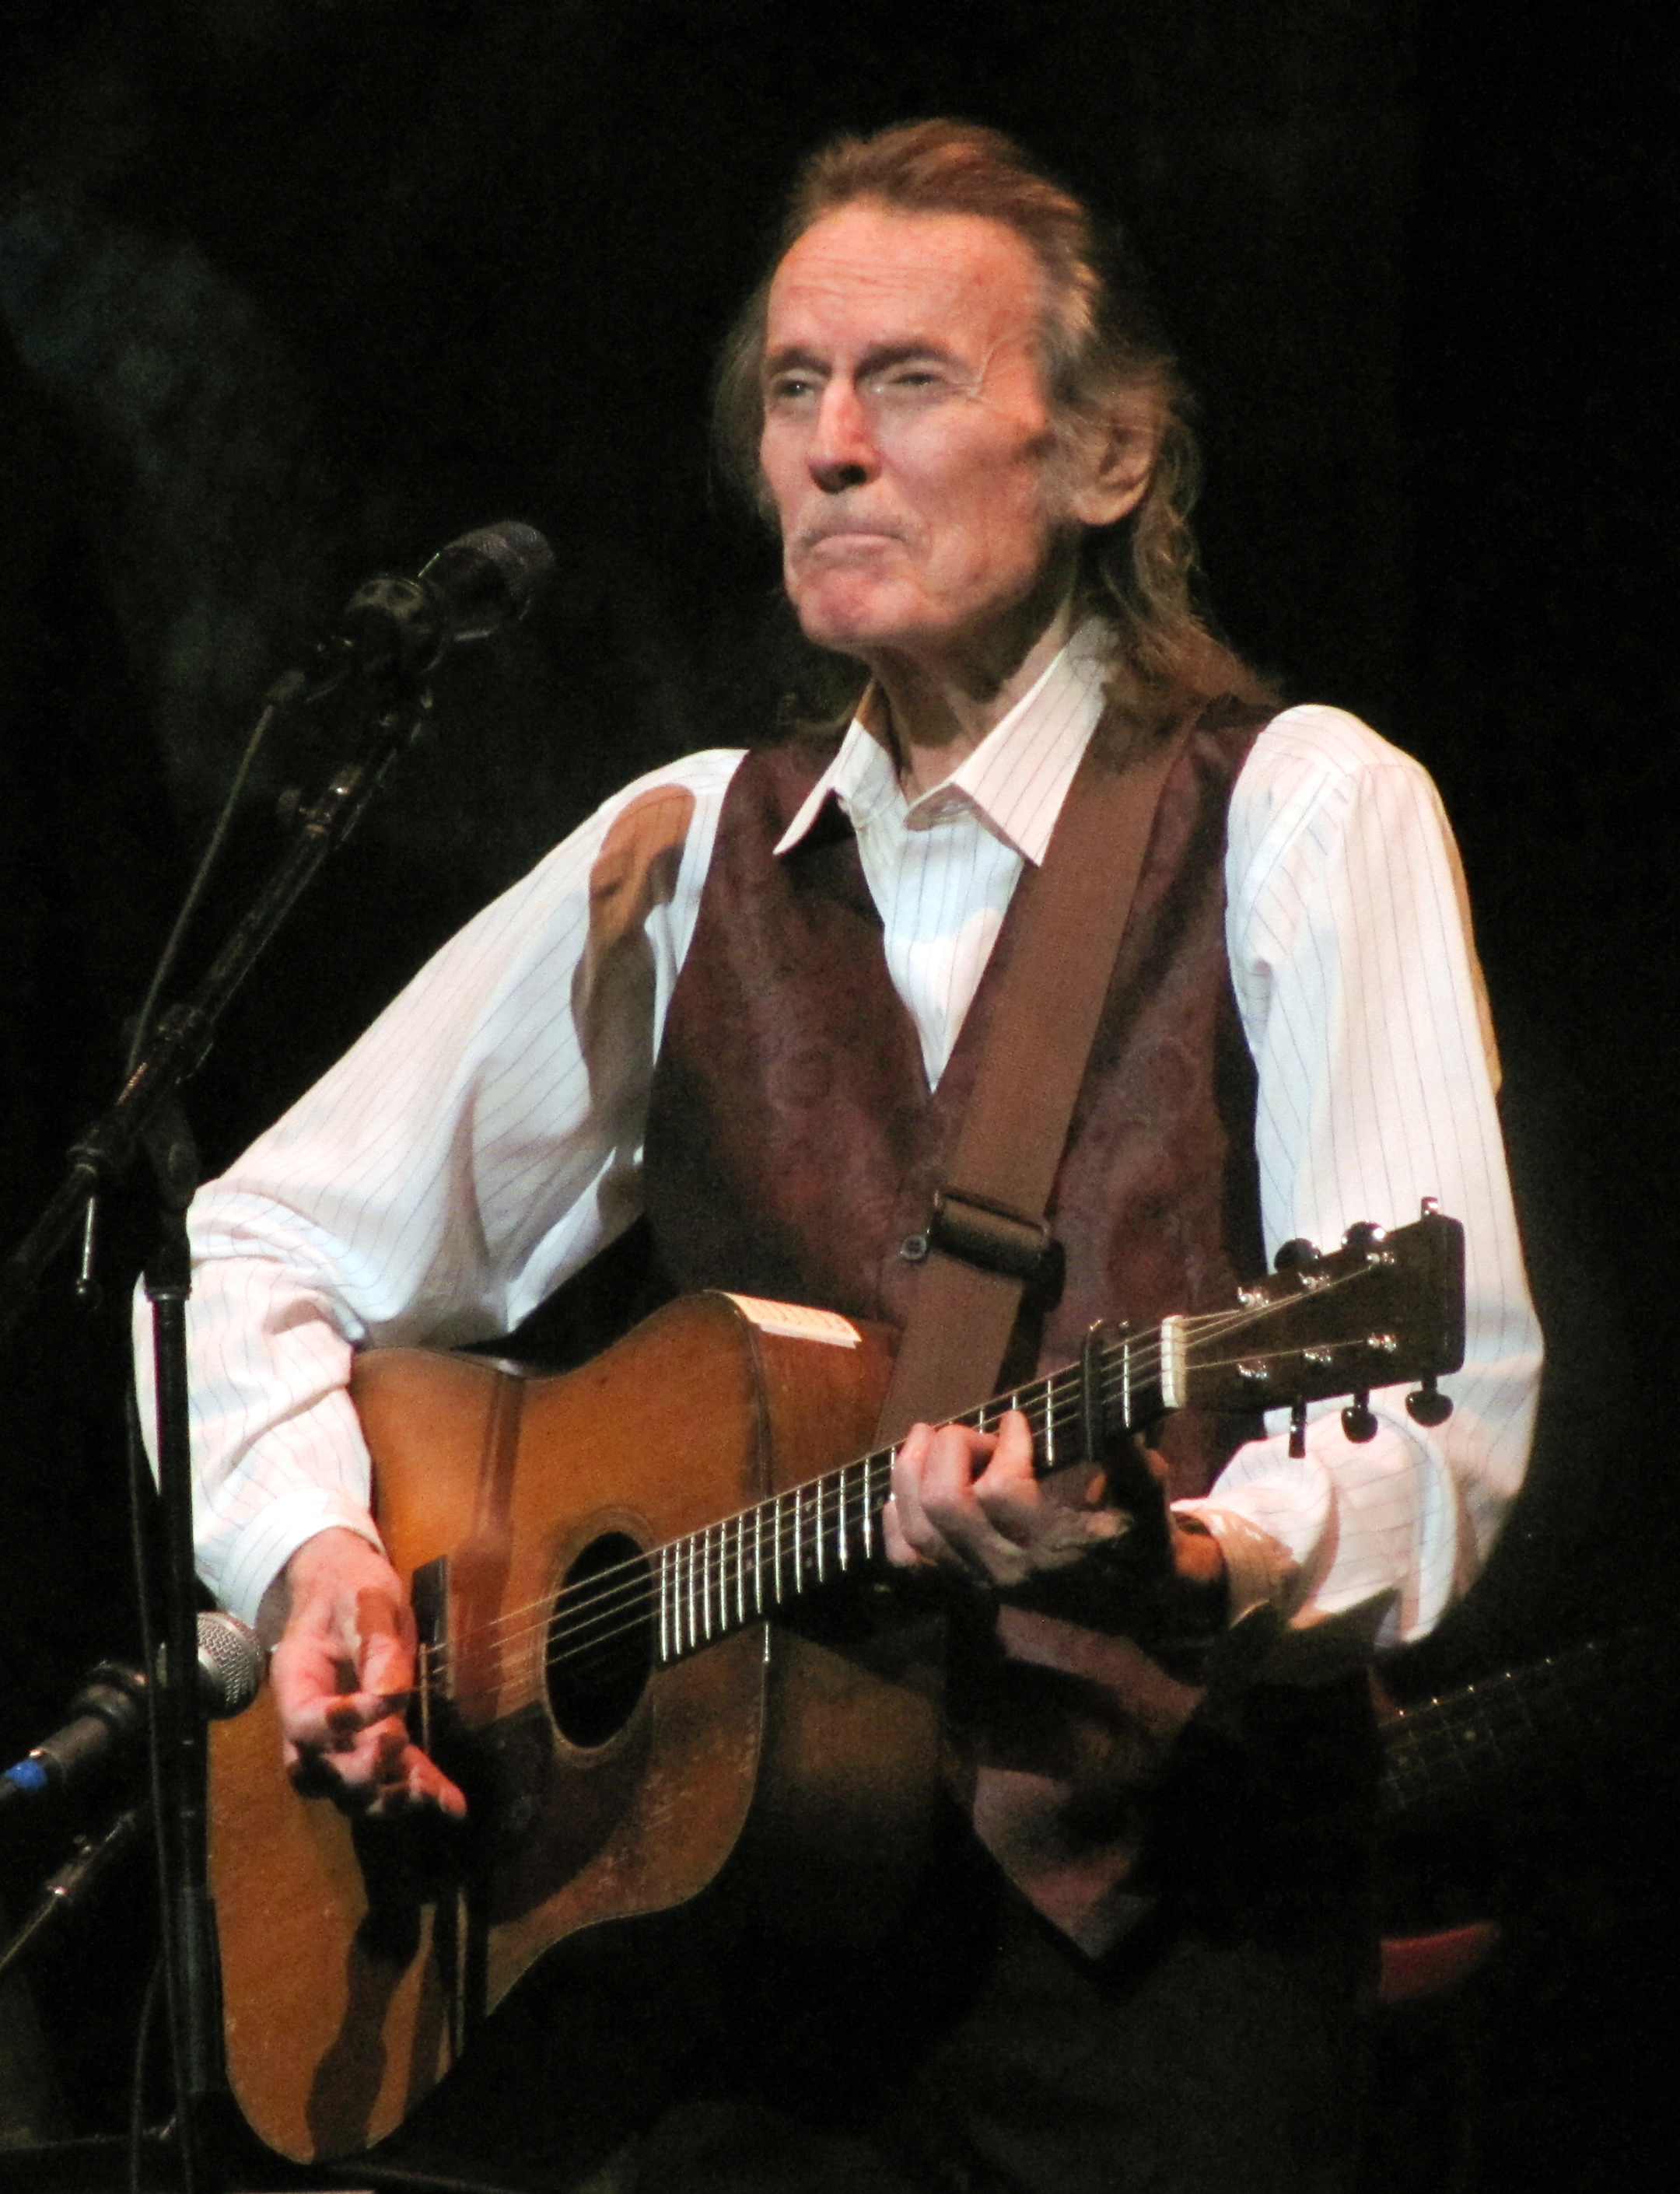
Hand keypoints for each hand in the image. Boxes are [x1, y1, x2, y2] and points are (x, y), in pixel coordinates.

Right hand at [265, 1528, 466, 1819]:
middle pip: (317, 1775)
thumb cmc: (350, 1588)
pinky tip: (453, 1805)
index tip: (394, 1699)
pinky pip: (388, 1778)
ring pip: (346, 1792)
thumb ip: (377, 1648)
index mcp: (295, 1681)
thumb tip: (395, 1698)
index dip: (343, 1723)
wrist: (345, 1586)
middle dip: (358, 1775)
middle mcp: (307, 1721)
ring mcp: (336, 1738)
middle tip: (398, 1750)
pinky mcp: (371, 1742)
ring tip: (427, 1794)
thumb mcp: (367, 1603)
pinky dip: (419, 1791)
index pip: (305, 1722)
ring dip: (385, 1798)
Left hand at [883, 1414, 1226, 1621]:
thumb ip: (1138, 1469)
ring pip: (918, 1529)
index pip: (1001, 1491)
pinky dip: (895, 1521)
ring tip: (927, 1437)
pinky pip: (907, 1562)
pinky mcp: (961, 1586)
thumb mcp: (1148, 1506)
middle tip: (975, 1433)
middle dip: (951, 1450)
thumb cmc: (1138, 1543)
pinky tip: (905, 1489)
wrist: (1130, 1603)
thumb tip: (1120, 1429)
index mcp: (1052, 1546)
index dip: (1003, 1444)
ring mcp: (978, 1581)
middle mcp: (1007, 1568)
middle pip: (945, 1504)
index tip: (1017, 1420)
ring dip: (911, 1472)